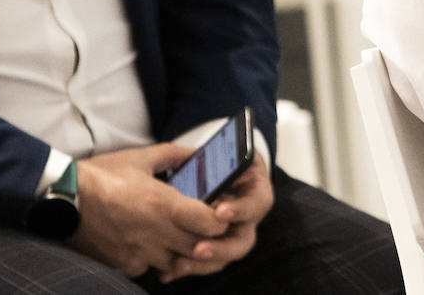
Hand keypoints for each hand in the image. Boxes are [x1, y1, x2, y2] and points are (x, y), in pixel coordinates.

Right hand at [71, 143, 229, 278]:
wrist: (62, 197)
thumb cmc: (103, 175)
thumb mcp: (142, 158)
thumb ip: (176, 154)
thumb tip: (198, 152)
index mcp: (164, 204)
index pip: (211, 223)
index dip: (220, 219)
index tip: (217, 212)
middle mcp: (156, 232)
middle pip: (199, 246)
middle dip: (205, 236)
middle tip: (200, 224)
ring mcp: (140, 252)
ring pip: (176, 261)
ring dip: (181, 250)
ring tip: (174, 233)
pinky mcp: (124, 264)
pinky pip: (149, 268)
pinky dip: (154, 259)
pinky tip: (148, 243)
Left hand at [158, 152, 274, 283]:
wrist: (218, 169)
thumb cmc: (223, 158)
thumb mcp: (224, 149)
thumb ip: (214, 155)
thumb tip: (195, 157)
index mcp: (255, 191)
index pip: (256, 204)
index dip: (241, 210)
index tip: (220, 212)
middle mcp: (247, 218)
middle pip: (243, 241)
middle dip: (221, 248)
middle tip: (198, 249)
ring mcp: (231, 235)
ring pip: (224, 258)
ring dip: (202, 264)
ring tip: (178, 265)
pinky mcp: (214, 247)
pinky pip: (204, 263)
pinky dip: (185, 268)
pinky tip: (166, 273)